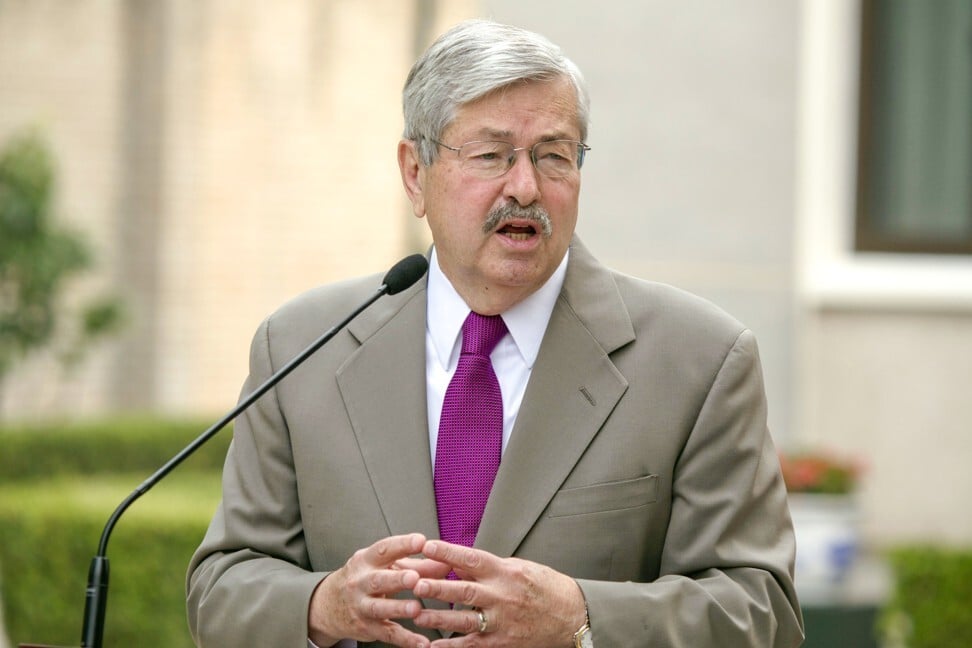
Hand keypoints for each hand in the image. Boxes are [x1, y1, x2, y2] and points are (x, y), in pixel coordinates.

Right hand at [308, 533, 432, 647]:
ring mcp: (361, 606)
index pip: (383, 549)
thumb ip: (417, 564)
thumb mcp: (384, 567)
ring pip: (379, 608)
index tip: (421, 541)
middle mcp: (360, 582)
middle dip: (396, 579)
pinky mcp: (367, 628)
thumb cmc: (365, 579)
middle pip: (378, 580)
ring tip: (416, 608)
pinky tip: (421, 643)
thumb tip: (447, 562)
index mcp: (366, 561)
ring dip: (398, 609)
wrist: (330, 605)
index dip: (402, 545)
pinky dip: (405, 640)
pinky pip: (387, 634)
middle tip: (414, 578)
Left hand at [410, 540, 586, 646]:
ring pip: (464, 619)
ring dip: (439, 617)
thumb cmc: (546, 588)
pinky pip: (473, 645)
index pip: (472, 559)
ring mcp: (502, 621)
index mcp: (506, 572)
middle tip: (415, 582)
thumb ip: (489, 568)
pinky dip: (452, 647)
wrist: (572, 615)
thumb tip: (459, 565)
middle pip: (464, 590)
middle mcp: (502, 596)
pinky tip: (434, 646)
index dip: (448, 552)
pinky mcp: (503, 643)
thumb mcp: (520, 568)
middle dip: (438, 586)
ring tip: (417, 613)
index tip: (427, 546)